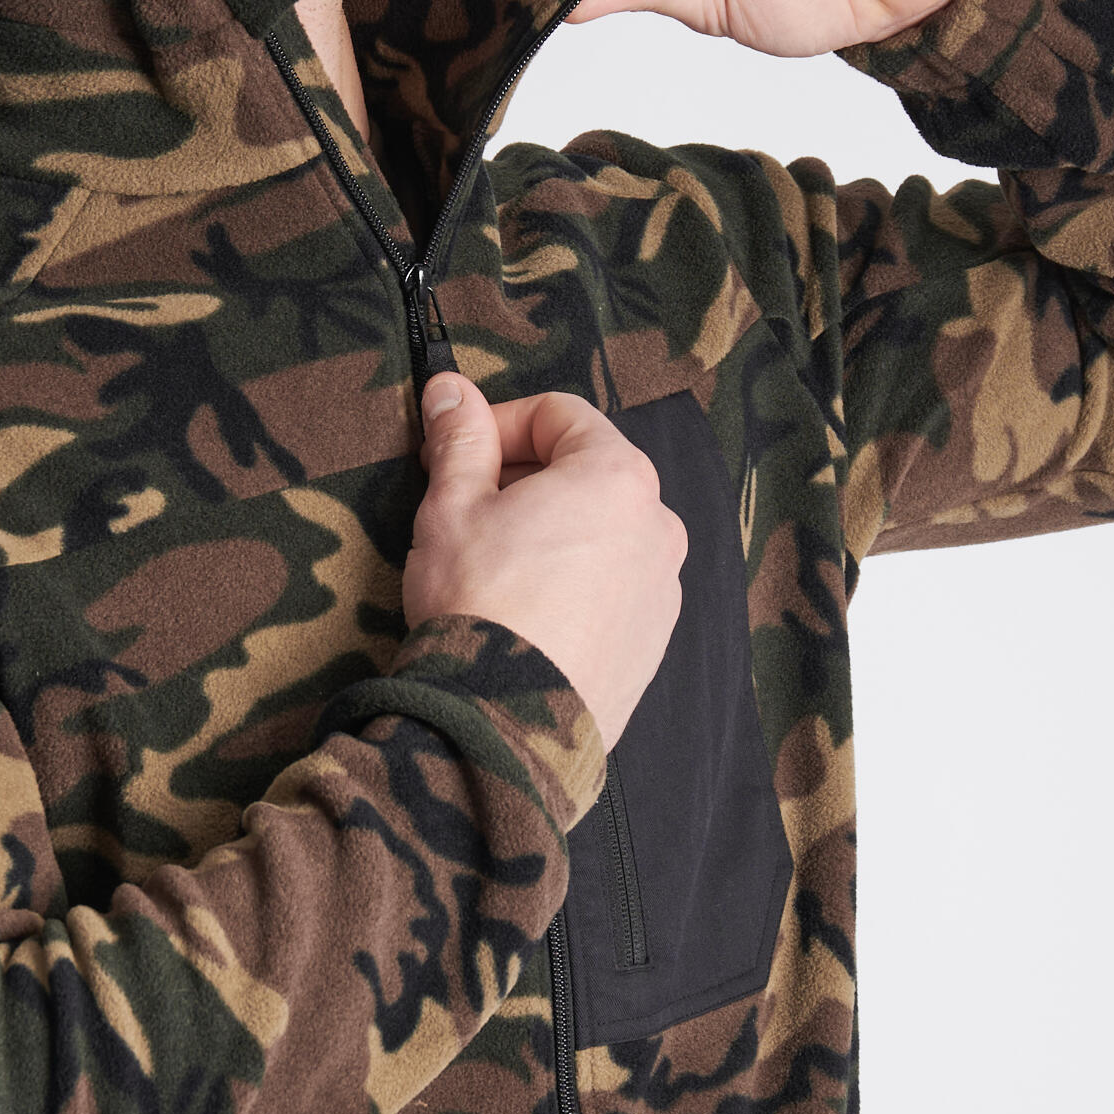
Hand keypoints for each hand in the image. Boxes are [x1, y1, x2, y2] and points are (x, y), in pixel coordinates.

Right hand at [404, 377, 684, 749]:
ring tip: (498, 567)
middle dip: (527, 477)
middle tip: (470, 508)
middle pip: (588, 471)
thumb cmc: (478, 604)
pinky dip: (578, 582)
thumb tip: (449, 391)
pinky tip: (529, 611)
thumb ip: (459, 440)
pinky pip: (615, 586)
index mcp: (617, 475)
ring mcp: (664, 585)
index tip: (458, 452)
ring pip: (603, 531)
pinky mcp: (655, 639)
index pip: (560, 414)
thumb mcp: (451, 507)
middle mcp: (658, 524)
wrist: (506, 723)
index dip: (499, 424)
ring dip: (554, 530)